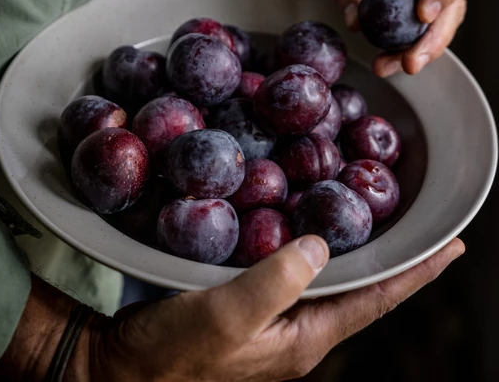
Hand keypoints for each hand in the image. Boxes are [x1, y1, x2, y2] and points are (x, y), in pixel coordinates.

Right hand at [81, 236, 462, 381]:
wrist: (122, 367)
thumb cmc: (174, 353)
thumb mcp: (226, 317)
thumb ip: (276, 282)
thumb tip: (320, 244)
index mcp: (305, 337)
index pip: (376, 300)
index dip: (416, 272)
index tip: (453, 246)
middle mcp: (298, 327)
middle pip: (361, 286)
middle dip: (393, 254)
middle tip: (418, 218)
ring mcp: (275, 316)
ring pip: (330, 274)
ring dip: (355, 243)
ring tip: (373, 209)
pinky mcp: (251, 301)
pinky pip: (295, 265)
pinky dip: (312, 240)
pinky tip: (306, 215)